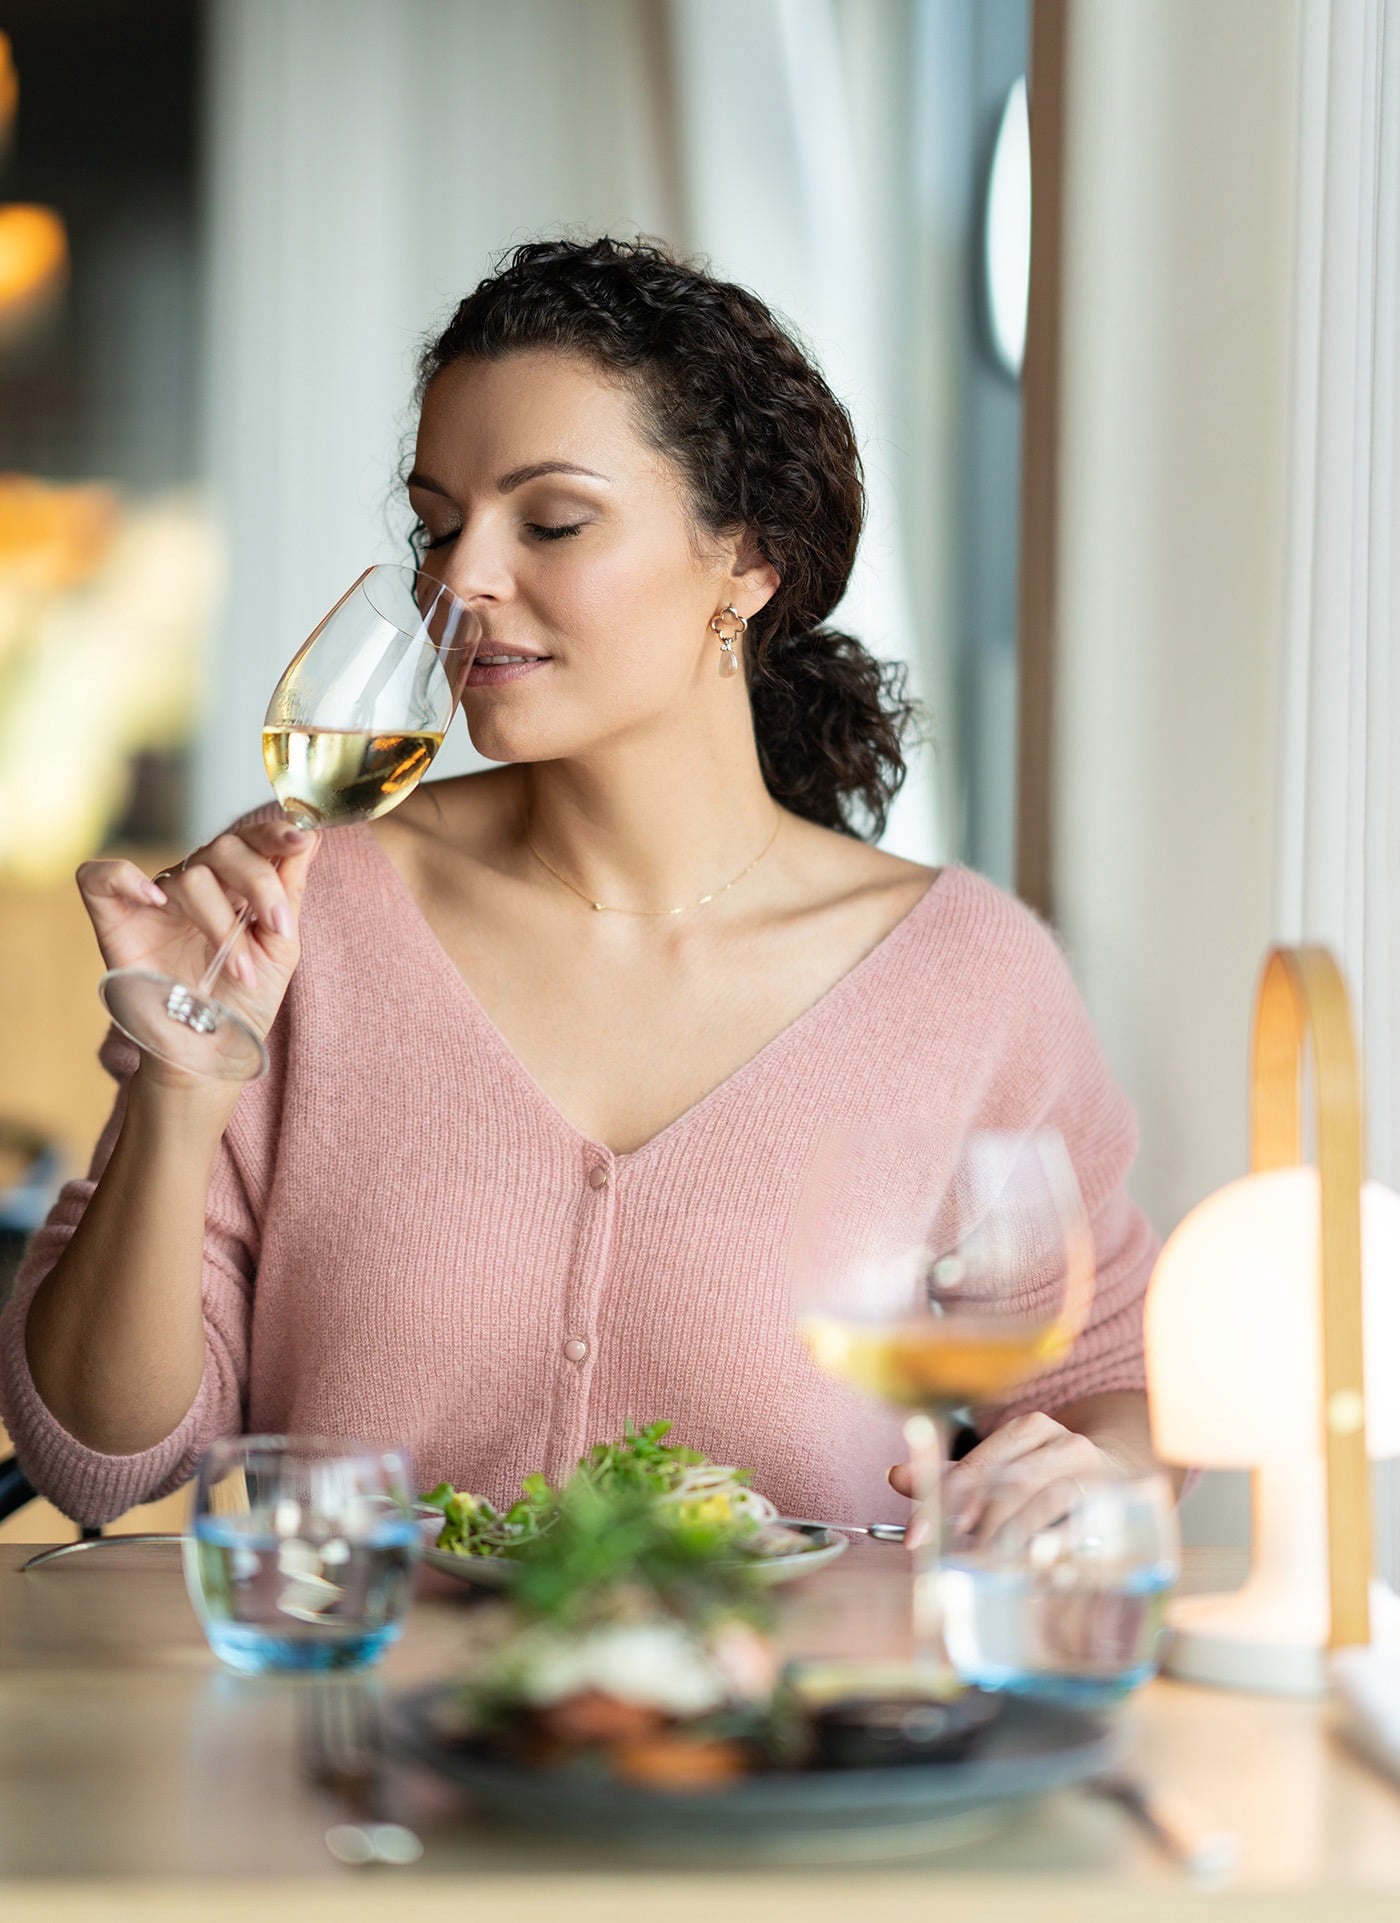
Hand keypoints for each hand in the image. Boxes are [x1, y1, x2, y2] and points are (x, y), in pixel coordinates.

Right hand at [76, 817, 319, 1069]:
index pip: (251, 841)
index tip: (301, 839)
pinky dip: (125, 878)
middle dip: (258, 882)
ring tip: (240, 970)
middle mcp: (194, 886)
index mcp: (234, 886)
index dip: (273, 833)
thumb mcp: (280, 946)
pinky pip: (101, 877)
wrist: (209, 1055)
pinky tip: (155, 901)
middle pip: (223, 849)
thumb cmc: (243, 1002)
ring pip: (188, 875)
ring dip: (221, 922)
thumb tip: (312, 833)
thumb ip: (290, 890)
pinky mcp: (114, 921)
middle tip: (277, 924)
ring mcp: (154, 901)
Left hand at [888, 1412, 1125, 1550]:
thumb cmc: (1048, 1477)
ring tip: (982, 1565)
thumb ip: (952, 1478)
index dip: (945, 1498)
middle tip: (950, 1558)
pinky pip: (1086, 1529)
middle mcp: (1068, 1445)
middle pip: (1013, 1482)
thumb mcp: (1001, 1469)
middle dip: (976, 1523)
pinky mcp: (1122, 1509)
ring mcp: (1100, 1476)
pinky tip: (1032, 1566)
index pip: (981, 1463)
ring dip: (1011, 1538)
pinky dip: (1056, 1547)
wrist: (1127, 1474)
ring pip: (1049, 1502)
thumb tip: (895, 1474)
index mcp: (1032, 1429)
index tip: (918, 1536)